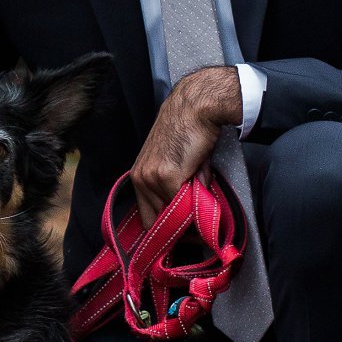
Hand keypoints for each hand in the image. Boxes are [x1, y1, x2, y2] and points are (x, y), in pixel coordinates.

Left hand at [130, 65, 243, 222]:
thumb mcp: (174, 163)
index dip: (166, 228)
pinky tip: (201, 173)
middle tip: (197, 222)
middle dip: (179, 225)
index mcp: (139, 176)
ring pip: (173, 213)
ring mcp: (152, 179)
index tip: (182, 235)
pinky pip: (185, 201)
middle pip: (159, 220)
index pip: (147, 217)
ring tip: (200, 180)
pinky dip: (198, 194)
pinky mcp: (166, 177)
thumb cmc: (188, 130)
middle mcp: (141, 179)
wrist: (194, 107)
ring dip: (191, 207)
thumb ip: (176, 188)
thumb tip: (189, 213)